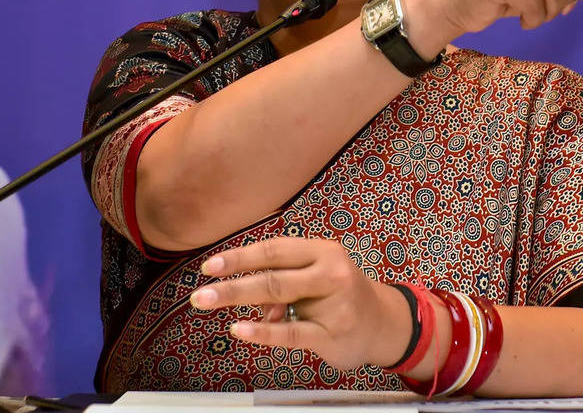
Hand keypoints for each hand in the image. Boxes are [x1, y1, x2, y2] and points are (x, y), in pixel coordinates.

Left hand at [190, 237, 409, 370]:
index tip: (210, 266)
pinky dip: (262, 330)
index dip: (240, 256)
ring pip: (279, 297)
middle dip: (232, 282)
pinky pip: (291, 332)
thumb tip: (247, 300)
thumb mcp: (315, 279)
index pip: (274, 249)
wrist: (383, 323)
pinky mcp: (332, 333)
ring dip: (239, 298)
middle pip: (273, 274)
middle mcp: (330, 272)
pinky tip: (240, 329)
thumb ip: (282, 284)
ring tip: (210, 302)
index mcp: (323, 251)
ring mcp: (334, 303)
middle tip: (200, 293)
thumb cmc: (340, 296)